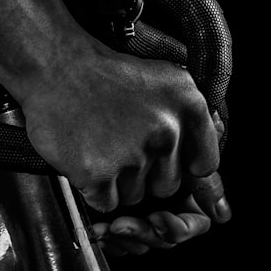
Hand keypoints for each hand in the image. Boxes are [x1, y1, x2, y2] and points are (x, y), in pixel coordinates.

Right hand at [18, 41, 229, 252]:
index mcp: (189, 106)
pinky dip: (94, 189)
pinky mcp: (97, 173)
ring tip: (100, 145)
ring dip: (117, 182)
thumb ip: (193, 119)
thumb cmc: (106, 75)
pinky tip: (86, 158)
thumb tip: (215, 161)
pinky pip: (107, 203)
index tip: (162, 157)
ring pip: (136, 196)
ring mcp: (132, 154)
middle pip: (167, 185)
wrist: (55, 67)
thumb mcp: (164, 79)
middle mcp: (166, 131)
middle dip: (145, 174)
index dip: (181, 165)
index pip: (204, 165)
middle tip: (119, 143)